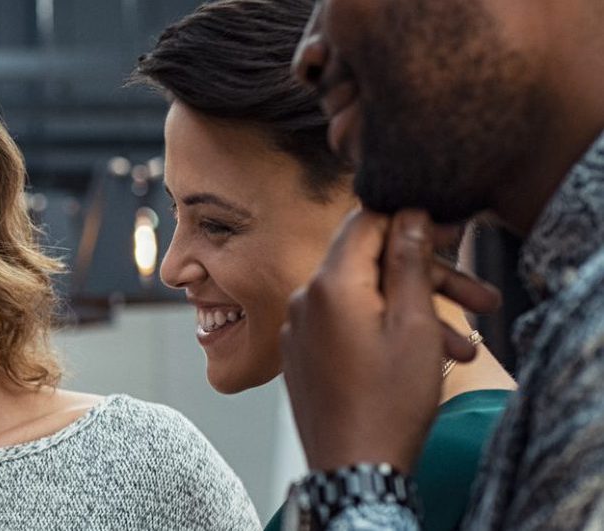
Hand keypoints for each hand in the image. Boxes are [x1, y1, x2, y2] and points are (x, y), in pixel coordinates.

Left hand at [280, 209, 500, 471]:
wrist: (355, 467)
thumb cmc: (390, 401)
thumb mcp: (415, 324)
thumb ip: (409, 263)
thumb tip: (409, 216)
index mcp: (329, 284)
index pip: (364, 221)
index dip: (410, 221)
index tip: (449, 233)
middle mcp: (304, 299)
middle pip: (370, 265)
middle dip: (429, 279)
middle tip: (483, 296)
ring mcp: (300, 328)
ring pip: (365, 299)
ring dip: (417, 313)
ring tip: (469, 346)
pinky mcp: (304, 353)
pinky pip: (348, 326)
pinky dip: (387, 332)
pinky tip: (430, 358)